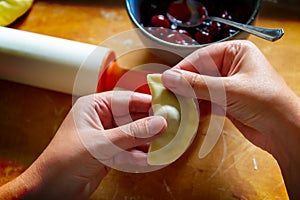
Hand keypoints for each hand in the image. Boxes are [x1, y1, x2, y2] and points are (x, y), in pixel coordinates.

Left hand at [0, 91, 165, 199]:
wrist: (51, 190)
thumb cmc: (64, 160)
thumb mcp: (101, 144)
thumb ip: (131, 134)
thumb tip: (159, 123)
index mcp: (94, 107)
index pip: (126, 100)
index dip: (147, 103)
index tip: (167, 108)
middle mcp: (102, 119)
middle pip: (133, 117)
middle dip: (150, 124)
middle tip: (171, 127)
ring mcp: (108, 136)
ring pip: (134, 135)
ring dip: (148, 141)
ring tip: (167, 143)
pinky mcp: (111, 153)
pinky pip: (131, 149)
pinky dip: (141, 154)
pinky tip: (154, 157)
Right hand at [161, 40, 299, 198]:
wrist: (285, 131)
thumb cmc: (266, 102)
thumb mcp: (229, 90)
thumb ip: (197, 84)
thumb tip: (169, 77)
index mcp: (236, 52)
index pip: (201, 57)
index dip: (182, 68)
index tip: (165, 80)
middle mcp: (231, 66)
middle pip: (199, 73)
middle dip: (184, 85)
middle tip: (166, 94)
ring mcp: (228, 85)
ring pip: (200, 88)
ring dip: (189, 98)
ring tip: (174, 105)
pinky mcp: (226, 101)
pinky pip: (205, 101)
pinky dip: (196, 108)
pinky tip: (187, 114)